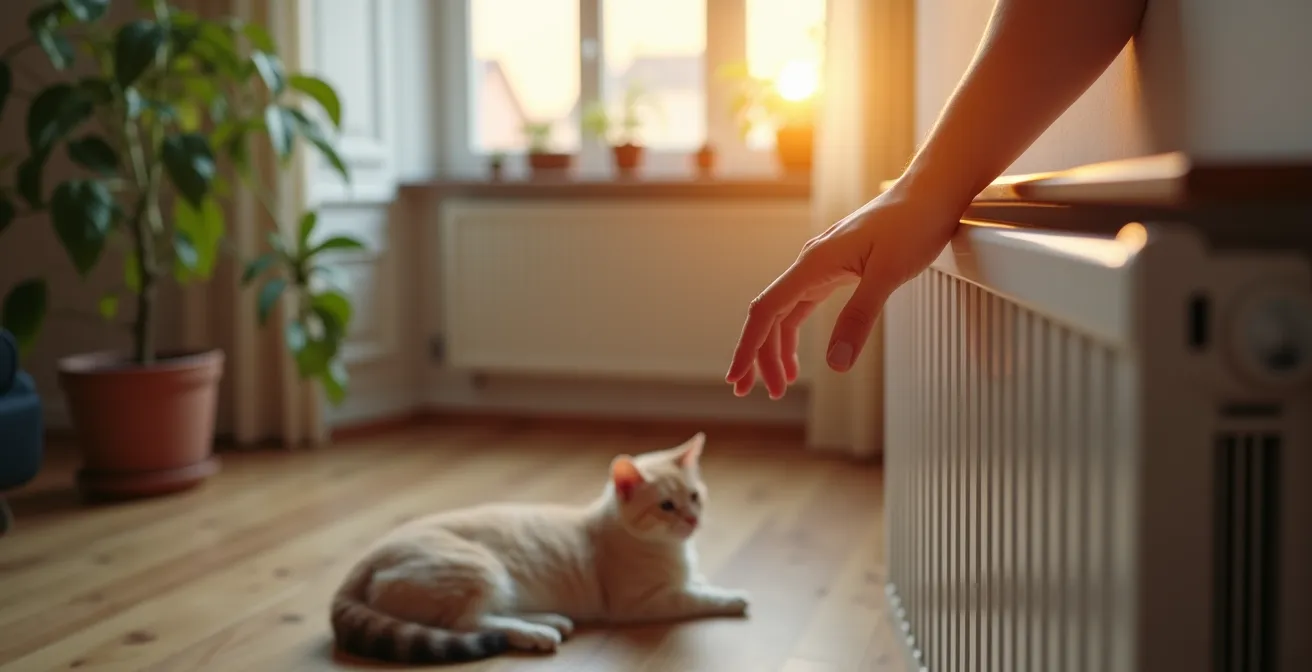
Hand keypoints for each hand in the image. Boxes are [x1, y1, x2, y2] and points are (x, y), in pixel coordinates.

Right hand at [725, 182, 962, 398]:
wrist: (932, 192)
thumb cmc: (914, 223)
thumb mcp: (888, 274)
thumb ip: (859, 318)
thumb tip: (836, 364)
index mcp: (813, 264)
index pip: (766, 311)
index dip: (748, 347)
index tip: (736, 377)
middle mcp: (810, 264)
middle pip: (769, 316)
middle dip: (758, 355)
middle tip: (755, 392)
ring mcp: (820, 266)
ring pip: (784, 313)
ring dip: (776, 349)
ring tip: (779, 384)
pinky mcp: (835, 269)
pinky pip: (802, 305)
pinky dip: (795, 333)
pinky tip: (798, 356)